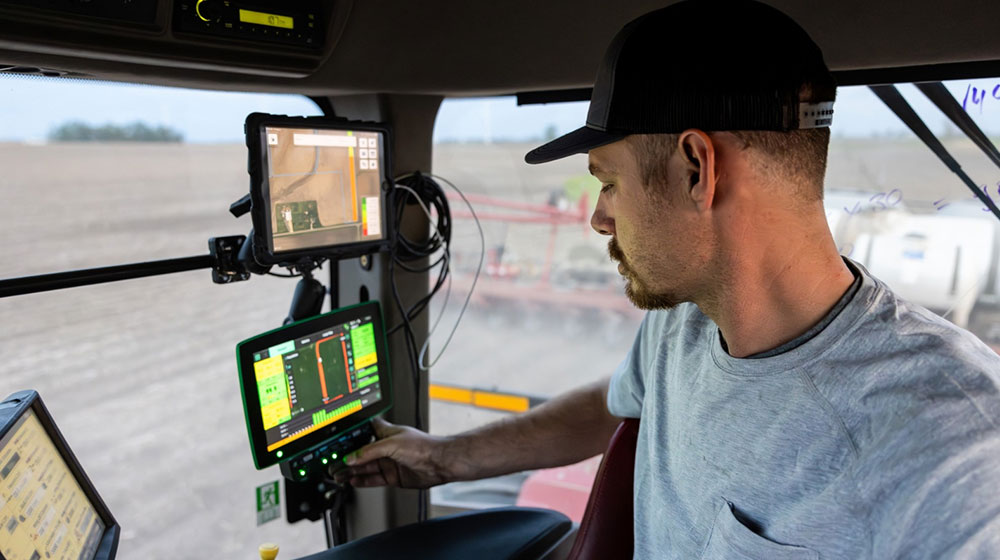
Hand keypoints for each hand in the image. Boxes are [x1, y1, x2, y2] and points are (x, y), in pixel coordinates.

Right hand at [333, 418, 452, 488]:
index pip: (363, 432)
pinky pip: (373, 479)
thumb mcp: (391, 444)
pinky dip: (362, 481)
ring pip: (365, 468)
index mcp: (385, 432)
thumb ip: (370, 452)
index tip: (336, 444)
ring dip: (351, 471)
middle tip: (333, 464)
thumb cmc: (423, 446)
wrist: (439, 463)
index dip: (350, 437)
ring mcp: (389, 462)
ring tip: (338, 475)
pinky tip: (352, 481)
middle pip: (361, 453)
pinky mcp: (392, 476)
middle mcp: (386, 447)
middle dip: (347, 459)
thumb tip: (352, 457)